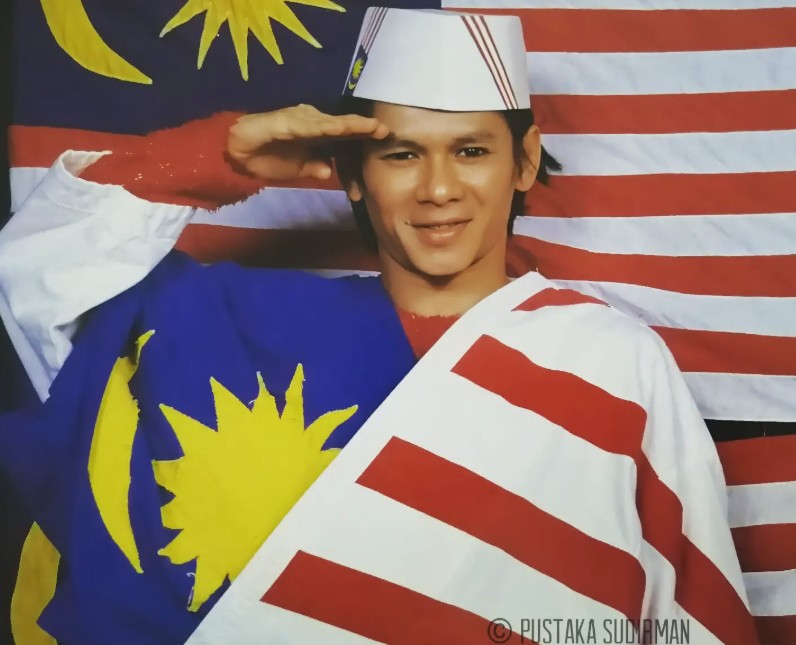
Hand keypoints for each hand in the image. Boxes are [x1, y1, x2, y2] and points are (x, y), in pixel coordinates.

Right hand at [227, 104, 388, 180]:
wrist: (239, 153)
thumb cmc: (270, 159)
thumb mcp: (300, 169)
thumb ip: (315, 167)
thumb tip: (329, 172)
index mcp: (319, 138)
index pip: (346, 143)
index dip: (362, 149)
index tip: (382, 156)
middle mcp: (315, 125)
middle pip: (345, 129)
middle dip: (365, 131)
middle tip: (386, 134)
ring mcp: (302, 121)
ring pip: (332, 123)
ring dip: (352, 125)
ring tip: (371, 127)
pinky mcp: (289, 121)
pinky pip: (310, 124)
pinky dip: (326, 126)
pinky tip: (341, 128)